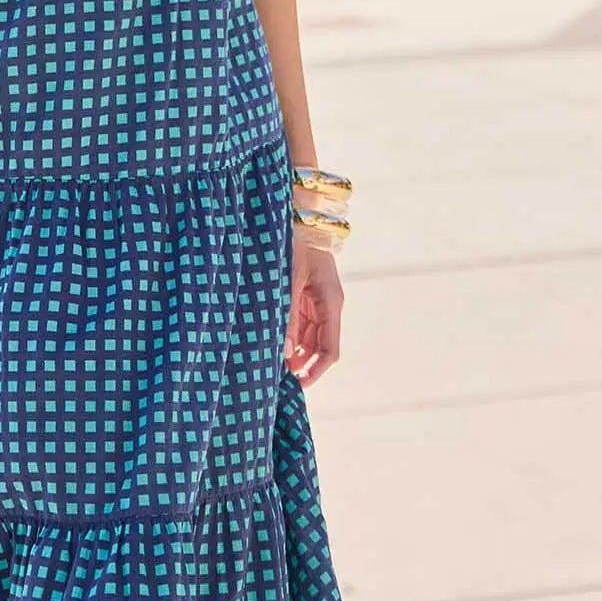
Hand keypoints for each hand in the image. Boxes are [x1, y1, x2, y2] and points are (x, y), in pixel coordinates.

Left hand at [283, 232, 342, 386]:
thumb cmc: (294, 243)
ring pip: (309, 337)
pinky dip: (289, 336)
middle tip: (276, 379)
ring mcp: (316, 299)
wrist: (298, 214)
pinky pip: (300, 323)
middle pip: (319, 347)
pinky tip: (272, 344)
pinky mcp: (304, 293)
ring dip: (294, 352)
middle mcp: (328, 305)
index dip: (316, 371)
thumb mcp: (288, 280)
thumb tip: (284, 353)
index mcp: (331, 302)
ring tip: (270, 365)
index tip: (297, 386)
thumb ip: (287, 317)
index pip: (330, 350)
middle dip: (301, 365)